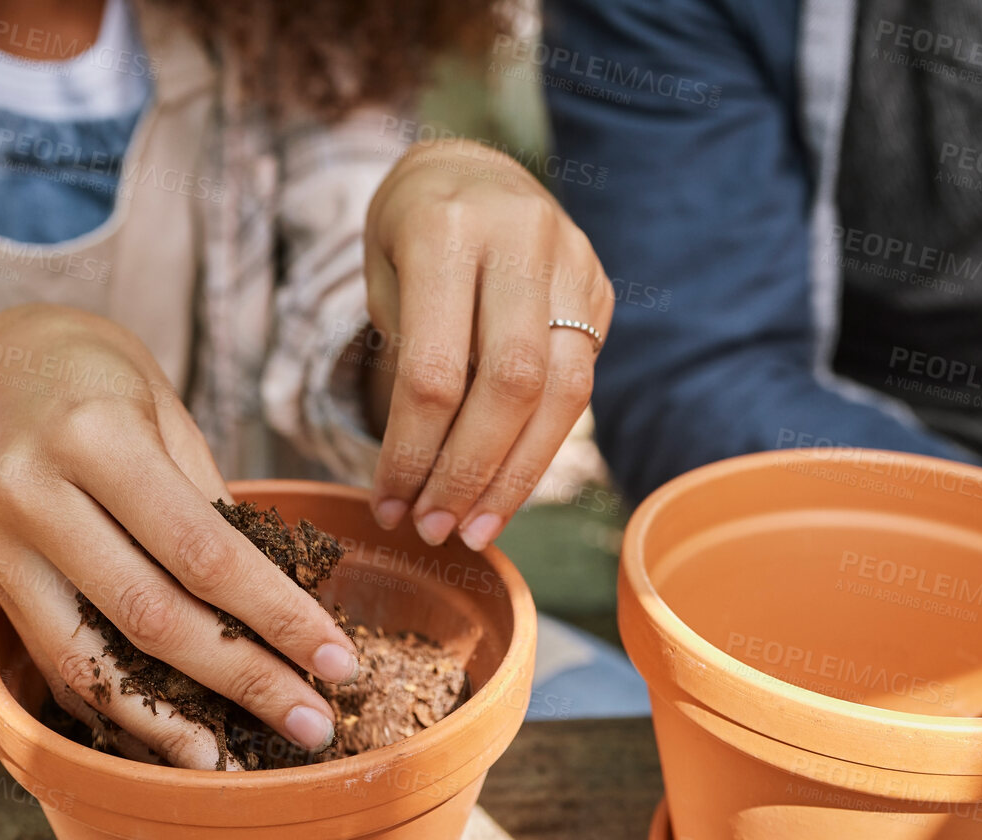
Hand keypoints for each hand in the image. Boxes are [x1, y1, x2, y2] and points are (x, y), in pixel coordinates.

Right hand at [0, 305, 360, 767]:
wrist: (3, 372)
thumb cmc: (110, 393)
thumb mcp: (170, 422)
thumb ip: (213, 513)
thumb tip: (285, 612)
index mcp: (96, 438)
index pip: (202, 551)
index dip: (276, 617)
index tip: (338, 662)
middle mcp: (35, 495)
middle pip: (152, 615)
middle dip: (243, 679)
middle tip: (313, 723)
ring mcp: (1, 548)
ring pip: (92, 658)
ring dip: (171, 720)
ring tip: (234, 761)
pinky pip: (60, 664)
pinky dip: (118, 709)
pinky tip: (170, 739)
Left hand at [363, 137, 611, 550]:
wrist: (469, 167)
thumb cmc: (407, 235)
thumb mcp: (382, 276)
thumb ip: (408, 361)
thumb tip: (417, 486)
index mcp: (447, 228)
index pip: (434, 371)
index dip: (411, 454)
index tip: (387, 506)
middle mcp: (521, 238)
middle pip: (509, 387)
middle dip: (469, 475)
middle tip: (433, 531)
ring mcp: (573, 260)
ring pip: (562, 394)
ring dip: (516, 477)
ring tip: (473, 530)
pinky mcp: (600, 288)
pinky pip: (579, 387)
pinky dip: (539, 448)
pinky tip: (504, 488)